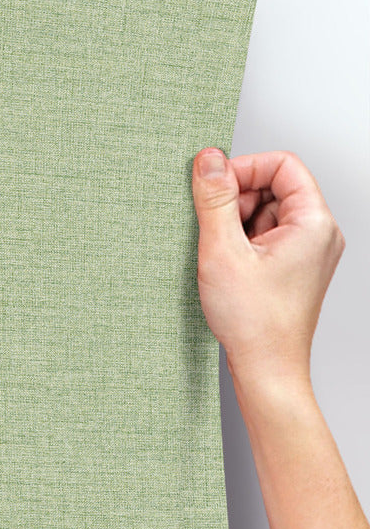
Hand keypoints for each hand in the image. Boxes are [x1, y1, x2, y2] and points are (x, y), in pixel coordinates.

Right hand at [192, 147, 344, 390]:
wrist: (267, 369)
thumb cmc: (254, 322)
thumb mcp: (223, 251)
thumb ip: (215, 200)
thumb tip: (208, 159)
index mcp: (313, 223)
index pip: (282, 166)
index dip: (244, 169)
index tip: (212, 187)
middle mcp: (319, 234)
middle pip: (274, 188)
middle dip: (237, 200)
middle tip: (212, 228)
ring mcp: (308, 253)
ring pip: (267, 214)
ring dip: (235, 225)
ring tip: (221, 256)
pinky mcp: (293, 269)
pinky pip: (266, 238)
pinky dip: (241, 244)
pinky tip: (226, 268)